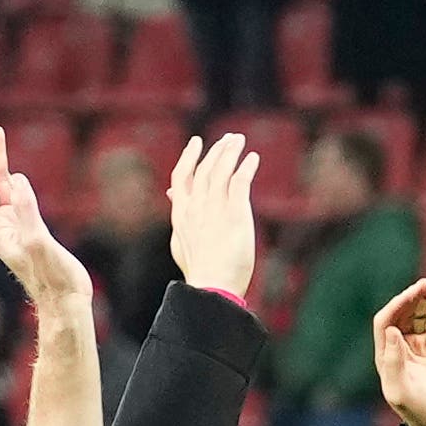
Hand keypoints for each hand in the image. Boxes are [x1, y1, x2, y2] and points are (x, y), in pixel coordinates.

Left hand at [0, 122, 92, 314]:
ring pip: (4, 193)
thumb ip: (26, 211)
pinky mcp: (30, 233)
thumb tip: (16, 180)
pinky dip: (16, 185)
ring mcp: (16, 230)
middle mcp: (2, 229)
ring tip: (1, 143)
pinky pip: (18, 202)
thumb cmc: (52, 277)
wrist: (64, 301)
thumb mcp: (38, 241)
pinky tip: (17, 175)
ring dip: (2, 168)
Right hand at [164, 129, 262, 295]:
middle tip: (228, 139)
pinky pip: (240, 182)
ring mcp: (214, 209)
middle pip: (204, 169)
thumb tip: (173, 194)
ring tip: (239, 140)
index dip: (188, 157)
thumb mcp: (181, 241)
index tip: (196, 143)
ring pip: (220, 171)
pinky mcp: (235, 214)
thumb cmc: (199, 270)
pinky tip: (253, 159)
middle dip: (215, 150)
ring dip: (230, 152)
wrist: (211, 286)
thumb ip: (178, 214)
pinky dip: (246, 167)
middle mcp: (196, 207)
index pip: (182, 177)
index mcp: (181, 214)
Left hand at [370, 276, 425, 425]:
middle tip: (425, 285)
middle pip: (403, 312)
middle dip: (412, 297)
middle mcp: (400, 346)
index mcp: (386, 355)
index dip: (397, 306)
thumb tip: (392, 330)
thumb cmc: (420, 411)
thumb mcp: (401, 391)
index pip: (386, 322)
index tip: (411, 295)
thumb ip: (394, 362)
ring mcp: (420, 343)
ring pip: (420, 312)